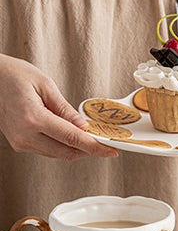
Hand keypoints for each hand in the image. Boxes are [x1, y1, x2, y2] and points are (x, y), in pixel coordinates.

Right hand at [0, 54, 117, 159]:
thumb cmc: (14, 76)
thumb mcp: (45, 85)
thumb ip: (65, 109)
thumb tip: (83, 126)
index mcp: (33, 118)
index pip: (72, 138)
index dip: (94, 147)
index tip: (110, 151)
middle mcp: (24, 135)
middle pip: (67, 152)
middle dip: (88, 150)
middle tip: (104, 143)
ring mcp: (20, 142)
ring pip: (58, 154)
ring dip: (75, 148)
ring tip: (88, 136)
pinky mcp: (19, 144)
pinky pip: (47, 150)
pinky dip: (62, 146)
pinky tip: (70, 136)